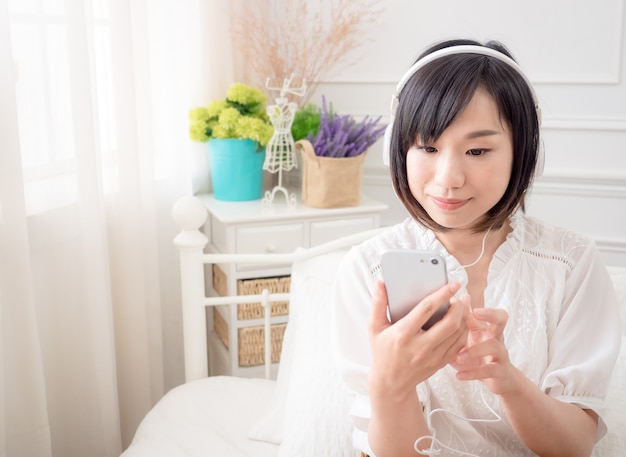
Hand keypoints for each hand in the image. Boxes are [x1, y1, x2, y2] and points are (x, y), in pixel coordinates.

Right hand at [368, 280, 467, 400]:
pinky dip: (464, 331)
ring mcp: (432, 357)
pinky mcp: (440, 363)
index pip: (427, 309)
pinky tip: (462, 321)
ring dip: (464, 317)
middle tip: (460, 295)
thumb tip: (380, 282)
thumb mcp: (375, 327)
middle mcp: (420, 346)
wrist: (390, 383)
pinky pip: (459, 345)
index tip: (452, 284)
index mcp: (403, 334)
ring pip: (458, 333)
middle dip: (459, 306)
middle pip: (449, 322)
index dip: (442, 294)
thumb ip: (378, 303)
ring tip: (463, 305)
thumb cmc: (382, 352)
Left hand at [452, 307, 517, 394]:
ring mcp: (501, 353)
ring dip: (475, 351)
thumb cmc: (477, 356)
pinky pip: (490, 370)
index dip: (475, 303)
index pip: (486, 309)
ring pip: (494, 346)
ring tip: (459, 357)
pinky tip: (459, 375)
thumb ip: (455, 328)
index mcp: (485, 327)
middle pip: (501, 318)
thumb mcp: (465, 341)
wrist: (499, 380)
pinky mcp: (501, 371)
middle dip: (490, 313)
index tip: (461, 299)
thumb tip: (436, 313)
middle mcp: (495, 337)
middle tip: (475, 312)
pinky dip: (473, 372)